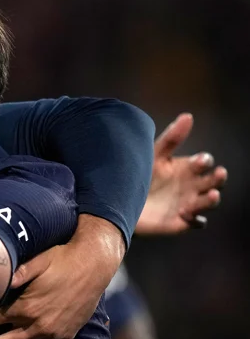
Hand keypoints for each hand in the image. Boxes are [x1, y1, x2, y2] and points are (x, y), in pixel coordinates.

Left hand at [137, 113, 226, 234]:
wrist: (120, 199)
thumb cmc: (139, 174)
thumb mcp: (154, 155)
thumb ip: (171, 139)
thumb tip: (188, 116)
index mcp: (187, 168)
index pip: (203, 163)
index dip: (204, 161)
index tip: (200, 160)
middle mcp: (192, 186)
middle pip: (213, 182)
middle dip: (217, 178)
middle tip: (219, 173)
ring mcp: (188, 203)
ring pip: (208, 202)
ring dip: (212, 199)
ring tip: (211, 195)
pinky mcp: (181, 221)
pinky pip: (195, 222)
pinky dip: (195, 219)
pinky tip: (189, 215)